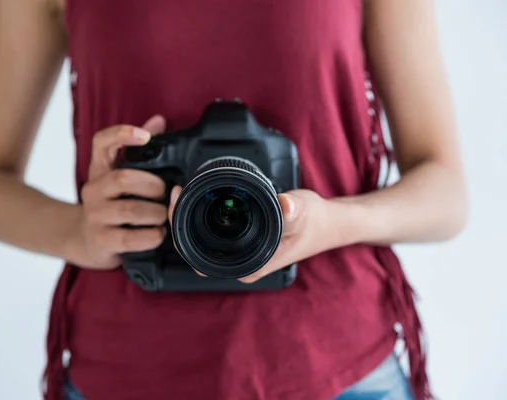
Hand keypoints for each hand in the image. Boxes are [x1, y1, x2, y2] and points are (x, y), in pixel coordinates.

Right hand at [65, 115, 168, 268]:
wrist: (84, 240)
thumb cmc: (110, 204)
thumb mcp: (118, 176)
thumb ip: (138, 149)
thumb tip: (158, 120)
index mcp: (100, 170)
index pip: (102, 143)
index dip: (122, 134)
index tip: (145, 136)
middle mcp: (94, 190)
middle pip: (124, 178)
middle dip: (153, 186)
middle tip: (165, 194)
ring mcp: (95, 216)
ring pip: (130, 210)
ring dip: (156, 213)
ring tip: (163, 216)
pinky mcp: (101, 240)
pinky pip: (130, 238)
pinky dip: (151, 236)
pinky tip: (157, 234)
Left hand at [168, 187, 337, 281]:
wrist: (329, 224)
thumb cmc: (316, 222)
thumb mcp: (304, 212)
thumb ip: (293, 211)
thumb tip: (285, 206)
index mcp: (249, 265)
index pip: (202, 254)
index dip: (184, 229)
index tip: (180, 202)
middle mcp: (241, 264)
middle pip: (196, 246)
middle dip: (181, 218)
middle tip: (178, 190)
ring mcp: (240, 254)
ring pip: (202, 239)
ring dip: (188, 216)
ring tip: (183, 191)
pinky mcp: (241, 242)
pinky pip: (212, 232)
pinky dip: (201, 215)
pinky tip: (196, 199)